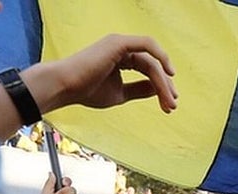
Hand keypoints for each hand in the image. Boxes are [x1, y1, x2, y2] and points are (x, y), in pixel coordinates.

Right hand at [31, 34, 177, 114]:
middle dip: (165, 87)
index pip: (148, 71)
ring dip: (163, 82)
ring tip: (170, 101)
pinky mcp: (119, 43)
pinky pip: (147, 45)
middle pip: (153, 67)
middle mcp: (122, 48)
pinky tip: (169, 73)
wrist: (66, 87)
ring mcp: (121, 44)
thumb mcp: (120, 94)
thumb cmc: (86, 91)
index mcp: (121, 58)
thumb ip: (139, 90)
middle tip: (172, 105)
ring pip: (152, 62)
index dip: (161, 88)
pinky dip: (160, 57)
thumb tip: (158, 90)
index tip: (168, 106)